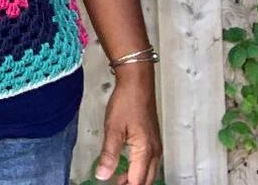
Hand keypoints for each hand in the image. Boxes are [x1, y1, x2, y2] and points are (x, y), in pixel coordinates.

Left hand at [93, 66, 162, 183]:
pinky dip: (138, 169)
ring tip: (117, 179)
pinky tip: (126, 165)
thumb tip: (102, 174)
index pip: (136, 181)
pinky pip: (148, 162)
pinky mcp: (152, 139)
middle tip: (115, 184)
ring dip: (134, 178)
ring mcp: (155, 145)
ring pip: (148, 172)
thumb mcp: (113, 129)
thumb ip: (109, 155)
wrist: (137, 83)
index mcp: (145, 151)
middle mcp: (154, 151)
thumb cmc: (127, 101)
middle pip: (145, 180)